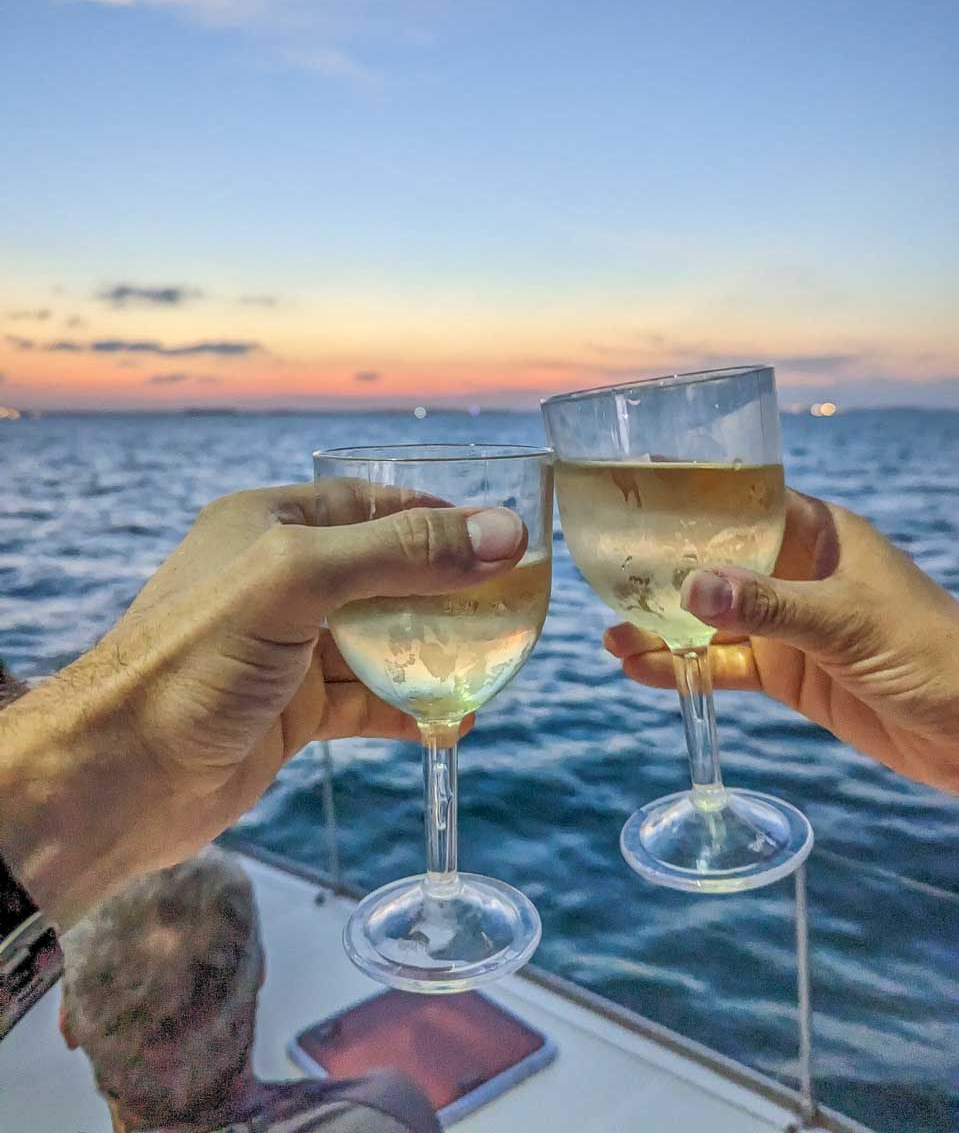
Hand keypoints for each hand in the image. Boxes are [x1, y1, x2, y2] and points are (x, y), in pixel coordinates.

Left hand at [0, 484, 525, 924]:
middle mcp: (279, 580)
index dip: (441, 519)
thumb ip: (401, 554)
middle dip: (449, 591)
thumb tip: (504, 534)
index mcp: (270, 524)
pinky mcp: (291, 710)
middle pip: (386, 574)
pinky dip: (410, 709)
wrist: (118, 779)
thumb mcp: (298, 581)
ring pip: (382, 640)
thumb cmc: (192, 661)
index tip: (504, 540)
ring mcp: (287, 648)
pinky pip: (367, 700)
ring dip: (435, 655)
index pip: (375, 506)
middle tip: (512, 608)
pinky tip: (451, 724)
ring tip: (494, 668)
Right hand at [604, 490, 958, 793]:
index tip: (636, 490)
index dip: (693, 495)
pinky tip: (643, 670)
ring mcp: (789, 626)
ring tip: (611, 635)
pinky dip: (685, 669)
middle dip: (663, 572)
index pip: (745, 500)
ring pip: (712, 620)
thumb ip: (768, 605)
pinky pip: (725, 666)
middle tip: (606, 575)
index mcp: (819, 535)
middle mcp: (797, 573)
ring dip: (663, 628)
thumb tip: (691, 588)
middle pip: (717, 562)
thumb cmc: (932, 652)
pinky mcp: (788, 673)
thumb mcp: (846, 621)